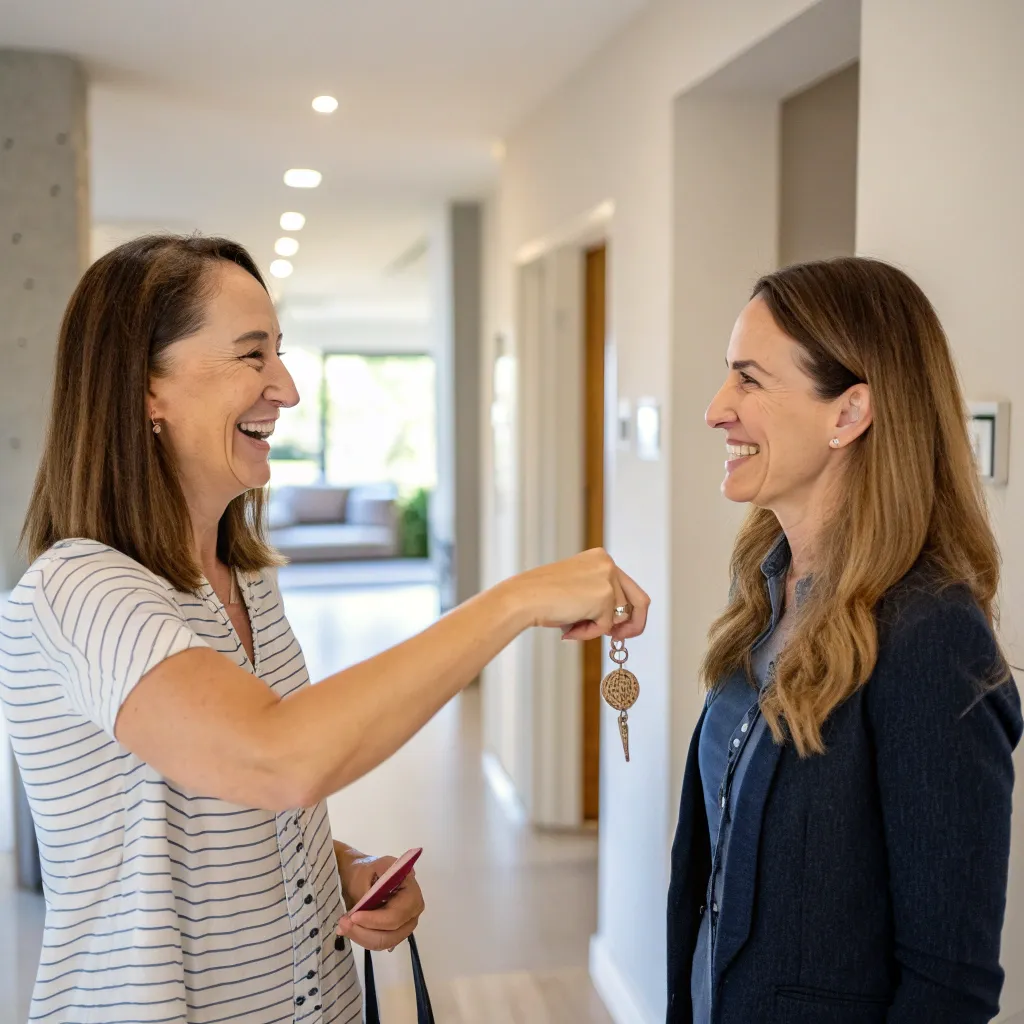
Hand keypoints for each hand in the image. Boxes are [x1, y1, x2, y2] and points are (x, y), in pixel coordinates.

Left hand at [337, 853, 424, 951]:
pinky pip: (381, 942)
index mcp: (410, 888)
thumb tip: (366, 908)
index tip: (353, 917)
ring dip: (362, 937)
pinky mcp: (396, 931)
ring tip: (343, 925)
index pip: (398, 913)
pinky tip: (352, 928)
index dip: (376, 919)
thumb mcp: (363, 872)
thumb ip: (367, 891)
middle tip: (343, 924)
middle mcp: (413, 908)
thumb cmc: (363, 870)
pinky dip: (364, 938)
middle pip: (394, 932)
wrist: (360, 874)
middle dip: (366, 932)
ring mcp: (406, 922)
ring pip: (386, 941)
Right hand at [506, 548, 649, 642]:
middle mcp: (608, 564)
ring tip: (570, 626)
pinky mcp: (605, 596)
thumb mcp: (577, 591)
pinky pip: (606, 626)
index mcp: (600, 558)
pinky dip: (589, 633)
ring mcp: (608, 578)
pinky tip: (569, 628)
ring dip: (596, 629)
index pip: (628, 587)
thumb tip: (618, 625)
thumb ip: (599, 600)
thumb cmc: (542, 597)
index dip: (627, 611)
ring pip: (619, 617)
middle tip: (618, 639)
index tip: (620, 628)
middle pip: (640, 601)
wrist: (523, 598)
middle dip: (633, 624)